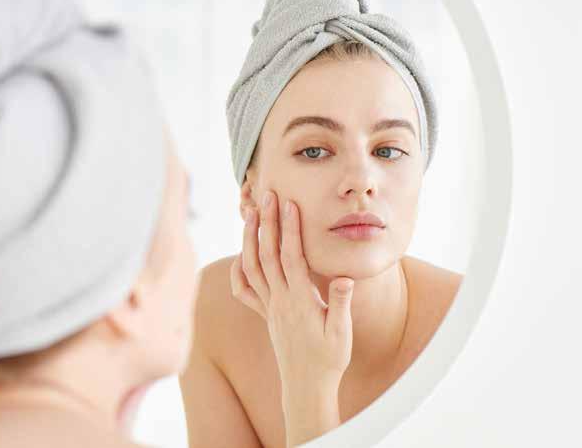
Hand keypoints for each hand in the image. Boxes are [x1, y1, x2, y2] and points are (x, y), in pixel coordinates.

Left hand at [229, 190, 353, 408]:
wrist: (306, 386)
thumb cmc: (329, 359)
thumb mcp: (342, 333)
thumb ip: (340, 304)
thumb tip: (343, 278)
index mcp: (299, 301)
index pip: (291, 257)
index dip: (289, 229)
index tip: (288, 203)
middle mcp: (279, 301)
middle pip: (267, 255)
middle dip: (266, 222)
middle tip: (266, 195)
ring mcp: (269, 307)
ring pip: (251, 267)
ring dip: (249, 238)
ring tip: (251, 212)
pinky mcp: (265, 315)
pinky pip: (244, 290)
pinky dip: (238, 269)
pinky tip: (240, 254)